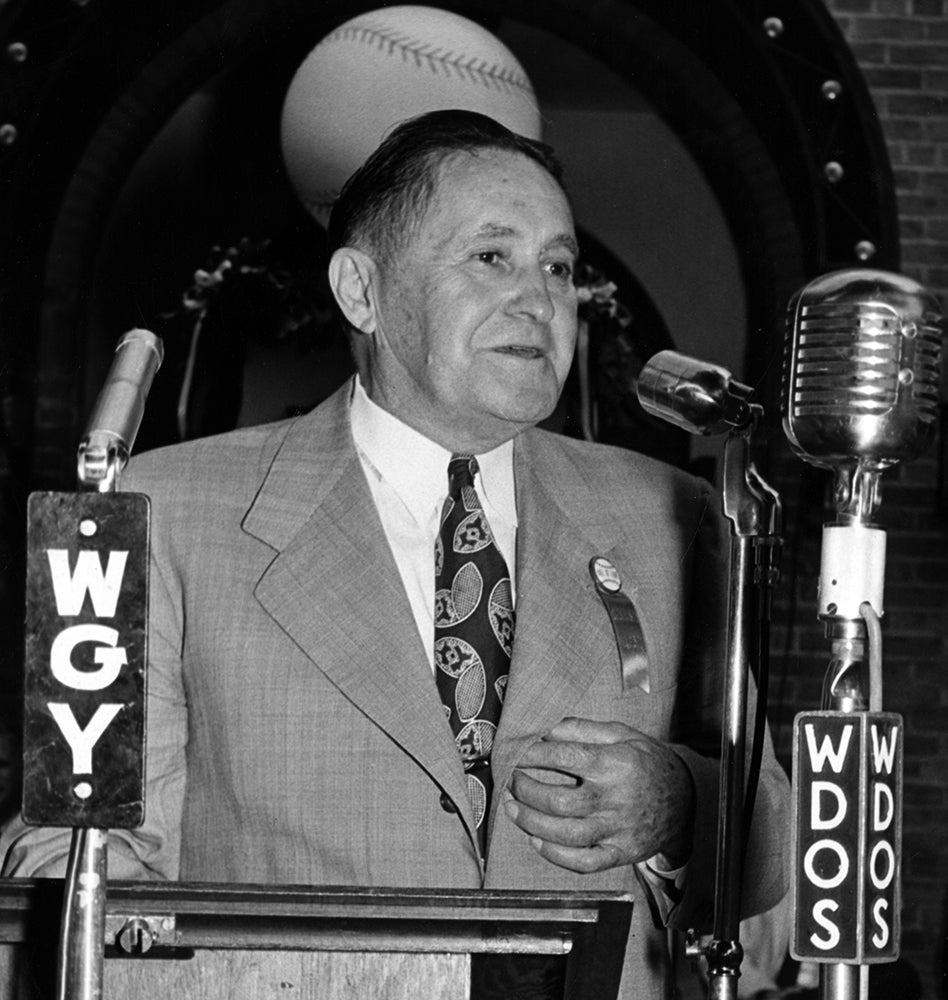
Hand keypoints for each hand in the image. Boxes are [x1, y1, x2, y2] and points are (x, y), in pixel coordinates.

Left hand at [503, 716, 694, 872]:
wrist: (686, 800)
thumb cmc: (649, 763)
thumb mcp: (621, 734)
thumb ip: (582, 729)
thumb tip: (547, 728)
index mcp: (614, 764)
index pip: (564, 757)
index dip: (533, 754)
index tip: (515, 752)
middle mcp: (614, 799)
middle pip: (558, 799)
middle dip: (525, 789)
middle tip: (511, 780)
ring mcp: (617, 830)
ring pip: (565, 833)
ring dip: (530, 821)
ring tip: (512, 807)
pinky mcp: (620, 853)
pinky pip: (583, 862)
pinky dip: (555, 855)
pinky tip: (537, 840)